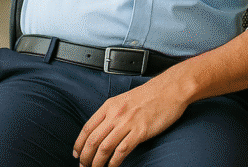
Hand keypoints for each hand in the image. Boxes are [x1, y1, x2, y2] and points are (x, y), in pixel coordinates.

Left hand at [73, 77, 188, 166]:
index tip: (77, 154)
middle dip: (85, 158)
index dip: (79, 145)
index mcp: (110, 105)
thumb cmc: (151, 94)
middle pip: (92, 141)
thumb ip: (112, 112)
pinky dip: (114, 162)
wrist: (171, 89)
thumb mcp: (125, 98)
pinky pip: (121, 151)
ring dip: (97, 163)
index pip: (87, 128)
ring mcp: (128, 123)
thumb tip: (102, 129)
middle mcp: (116, 114)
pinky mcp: (140, 131)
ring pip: (104, 148)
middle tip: (84, 166)